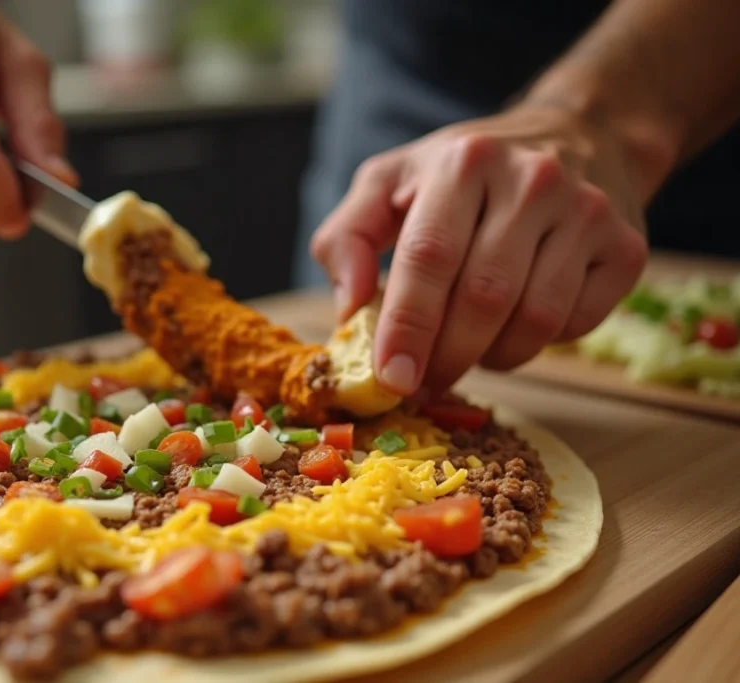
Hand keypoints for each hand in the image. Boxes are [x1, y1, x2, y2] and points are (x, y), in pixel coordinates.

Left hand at [311, 104, 648, 394]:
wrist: (577, 137)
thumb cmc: (463, 174)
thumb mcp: (389, 182)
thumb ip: (347, 236)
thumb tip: (349, 306)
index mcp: (464, 162)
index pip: (430, 256)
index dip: (407, 325)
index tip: (392, 378)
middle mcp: (534, 179)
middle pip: (484, 297)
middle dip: (446, 356)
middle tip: (422, 383)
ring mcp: (588, 212)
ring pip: (534, 319)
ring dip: (491, 356)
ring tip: (466, 351)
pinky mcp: (626, 247)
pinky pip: (576, 324)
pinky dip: (536, 344)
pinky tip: (513, 327)